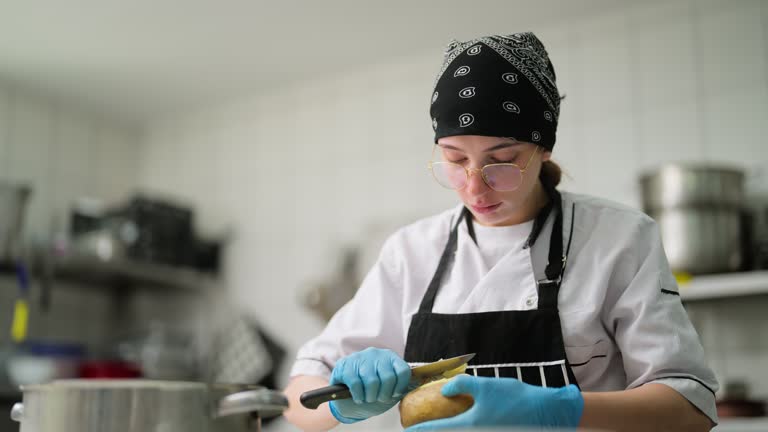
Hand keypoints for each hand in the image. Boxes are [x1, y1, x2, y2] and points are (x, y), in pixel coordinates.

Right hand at [328, 347, 411, 423]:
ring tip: (368, 398)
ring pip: (372, 381)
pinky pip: (356, 383)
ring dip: (370, 396)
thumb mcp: (388, 385)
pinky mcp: (346, 364)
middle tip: (379, 399)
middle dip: (384, 395)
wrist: (347, 388)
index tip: (394, 394)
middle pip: (388, 378)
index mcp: (390, 357)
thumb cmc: (372, 388)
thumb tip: (418, 382)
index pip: (403, 371)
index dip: (400, 387)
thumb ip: (401, 384)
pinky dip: (358, 395)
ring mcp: (360, 357)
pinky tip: (359, 398)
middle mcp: (376, 354)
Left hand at [405, 375, 582, 430]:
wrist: (546, 413)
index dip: (420, 430)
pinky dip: (462, 428)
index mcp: (469, 427)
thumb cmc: (516, 399)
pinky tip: (461, 421)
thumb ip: (461, 385)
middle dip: (432, 431)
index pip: (437, 430)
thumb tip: (444, 390)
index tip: (407, 430)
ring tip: (439, 424)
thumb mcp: (485, 386)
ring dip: (448, 429)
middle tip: (418, 428)